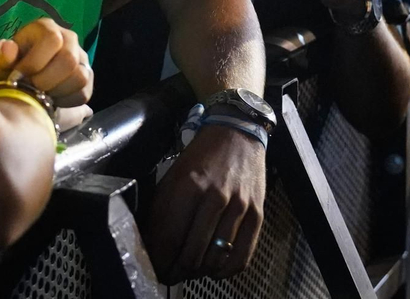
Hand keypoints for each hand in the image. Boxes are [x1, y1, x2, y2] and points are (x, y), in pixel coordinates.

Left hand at [0, 17, 92, 107]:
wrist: (29, 76)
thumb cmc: (16, 65)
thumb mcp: (4, 62)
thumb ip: (5, 56)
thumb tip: (6, 46)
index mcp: (47, 28)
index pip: (52, 40)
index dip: (35, 62)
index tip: (18, 78)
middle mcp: (69, 38)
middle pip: (69, 59)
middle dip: (46, 80)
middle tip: (31, 88)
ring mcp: (82, 57)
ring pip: (80, 77)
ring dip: (57, 91)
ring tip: (41, 94)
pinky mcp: (88, 76)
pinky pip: (84, 92)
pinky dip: (66, 101)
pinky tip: (52, 99)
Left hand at [146, 123, 266, 282]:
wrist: (238, 134)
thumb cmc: (202, 156)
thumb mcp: (173, 176)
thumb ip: (162, 210)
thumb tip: (152, 244)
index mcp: (188, 185)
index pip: (170, 237)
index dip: (160, 260)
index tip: (155, 268)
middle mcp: (215, 197)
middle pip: (192, 253)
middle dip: (177, 271)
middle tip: (171, 274)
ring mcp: (239, 206)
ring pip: (216, 258)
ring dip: (199, 272)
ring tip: (190, 271)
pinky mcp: (257, 214)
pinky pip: (242, 256)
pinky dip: (226, 271)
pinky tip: (215, 270)